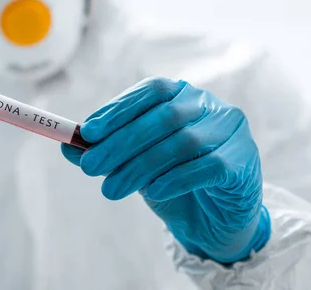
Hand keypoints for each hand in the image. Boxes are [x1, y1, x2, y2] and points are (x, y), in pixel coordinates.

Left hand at [62, 77, 269, 263]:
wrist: (215, 219)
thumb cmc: (172, 182)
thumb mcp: (134, 163)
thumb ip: (106, 151)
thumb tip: (68, 145)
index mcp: (182, 95)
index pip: (151, 91)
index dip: (119, 109)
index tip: (88, 132)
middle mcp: (208, 105)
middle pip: (163, 117)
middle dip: (121, 142)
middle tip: (90, 167)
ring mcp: (230, 130)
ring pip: (182, 142)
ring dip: (141, 166)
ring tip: (111, 189)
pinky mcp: (243, 160)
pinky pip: (209, 166)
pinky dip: (177, 178)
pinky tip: (154, 192)